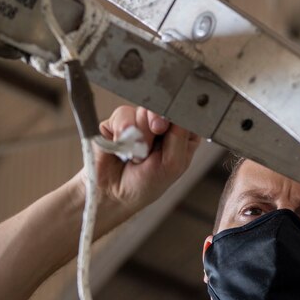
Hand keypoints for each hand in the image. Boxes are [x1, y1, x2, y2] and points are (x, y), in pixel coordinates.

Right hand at [72, 105, 200, 215]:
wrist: (113, 193)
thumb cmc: (146, 184)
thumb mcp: (173, 164)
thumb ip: (179, 137)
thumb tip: (179, 112)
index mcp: (181, 136)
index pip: (187, 114)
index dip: (180, 116)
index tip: (174, 126)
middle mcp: (162, 126)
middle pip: (164, 107)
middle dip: (159, 122)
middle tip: (156, 133)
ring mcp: (140, 122)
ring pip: (143, 110)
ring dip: (140, 134)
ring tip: (136, 154)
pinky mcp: (119, 121)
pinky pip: (123, 114)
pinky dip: (122, 131)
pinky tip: (122, 148)